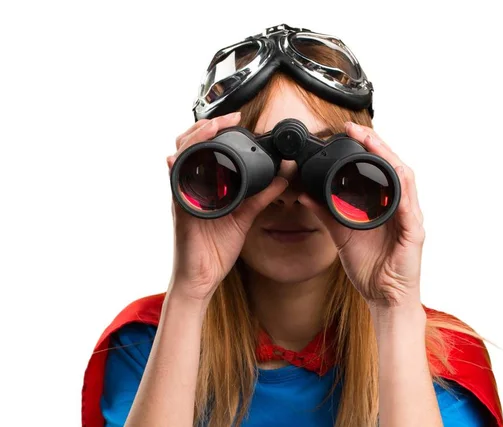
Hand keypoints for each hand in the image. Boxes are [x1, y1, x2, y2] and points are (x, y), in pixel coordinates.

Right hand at [166, 112, 288, 300]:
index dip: (216, 129)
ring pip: (179, 158)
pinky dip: (177, 168)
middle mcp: (189, 186)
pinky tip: (180, 159)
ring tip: (210, 128)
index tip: (237, 118)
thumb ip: (262, 196)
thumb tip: (284, 177)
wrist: (202, 277)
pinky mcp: (179, 210)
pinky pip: (175, 184)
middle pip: (188, 145)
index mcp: (204, 185)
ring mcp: (182, 196)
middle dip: (205, 126)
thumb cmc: (216, 248)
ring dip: (193, 139)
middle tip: (229, 118)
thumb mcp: (244, 216)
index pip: (205, 148)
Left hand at [298, 122, 424, 307]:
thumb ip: (325, 214)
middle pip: (393, 167)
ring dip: (388, 158)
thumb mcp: (341, 236)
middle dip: (376, 145)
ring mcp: (410, 219)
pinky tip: (392, 174)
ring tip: (372, 141)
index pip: (379, 169)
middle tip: (357, 128)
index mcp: (385, 206)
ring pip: (404, 179)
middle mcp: (400, 207)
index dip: (367, 148)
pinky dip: (401, 189)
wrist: (385, 298)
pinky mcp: (414, 234)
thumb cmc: (370, 267)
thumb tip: (304, 195)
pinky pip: (409, 207)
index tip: (348, 131)